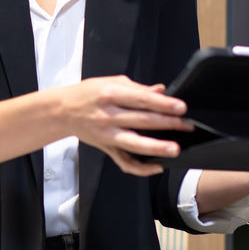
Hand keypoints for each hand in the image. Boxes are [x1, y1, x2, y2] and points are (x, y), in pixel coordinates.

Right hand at [58, 76, 194, 176]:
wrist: (61, 111)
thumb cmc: (87, 94)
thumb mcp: (110, 82)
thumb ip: (137, 88)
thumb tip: (161, 91)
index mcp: (110, 94)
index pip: (141, 99)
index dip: (163, 104)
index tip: (180, 107)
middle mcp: (108, 115)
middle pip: (142, 120)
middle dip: (167, 123)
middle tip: (187, 125)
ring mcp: (106, 134)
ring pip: (133, 143)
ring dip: (155, 147)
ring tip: (173, 149)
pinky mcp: (106, 147)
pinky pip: (124, 162)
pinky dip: (140, 168)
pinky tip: (156, 166)